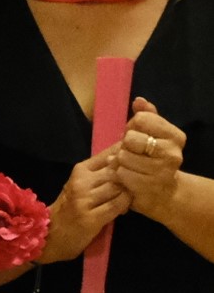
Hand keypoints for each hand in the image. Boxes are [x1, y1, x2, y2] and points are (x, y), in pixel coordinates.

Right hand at [41, 151, 131, 261]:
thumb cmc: (71, 206)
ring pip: (119, 188)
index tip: (139, 157)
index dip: (126, 153)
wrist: (53, 233)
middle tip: (137, 184)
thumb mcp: (82, 184)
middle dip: (131, 177)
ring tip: (128, 198)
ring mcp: (85, 200)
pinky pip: (117, 205)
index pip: (107, 154)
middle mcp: (81, 182)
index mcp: (80, 170)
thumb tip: (126, 156)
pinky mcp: (91, 217)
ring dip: (129, 193)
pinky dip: (125, 206)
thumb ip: (101, 172)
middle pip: (116, 171)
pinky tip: (124, 209)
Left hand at [113, 98, 186, 222]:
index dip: (132, 126)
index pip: (141, 119)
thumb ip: (146, 116)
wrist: (161, 192)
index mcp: (175, 136)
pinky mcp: (149, 187)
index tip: (139, 136)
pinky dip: (118, 174)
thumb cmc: (151, 158)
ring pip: (123, 156)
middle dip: (125, 145)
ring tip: (130, 166)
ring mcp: (162, 171)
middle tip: (133, 153)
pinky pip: (120, 173)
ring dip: (120, 161)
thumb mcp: (151, 134)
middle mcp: (173, 153)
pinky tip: (128, 177)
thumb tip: (139, 100)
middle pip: (130, 138)